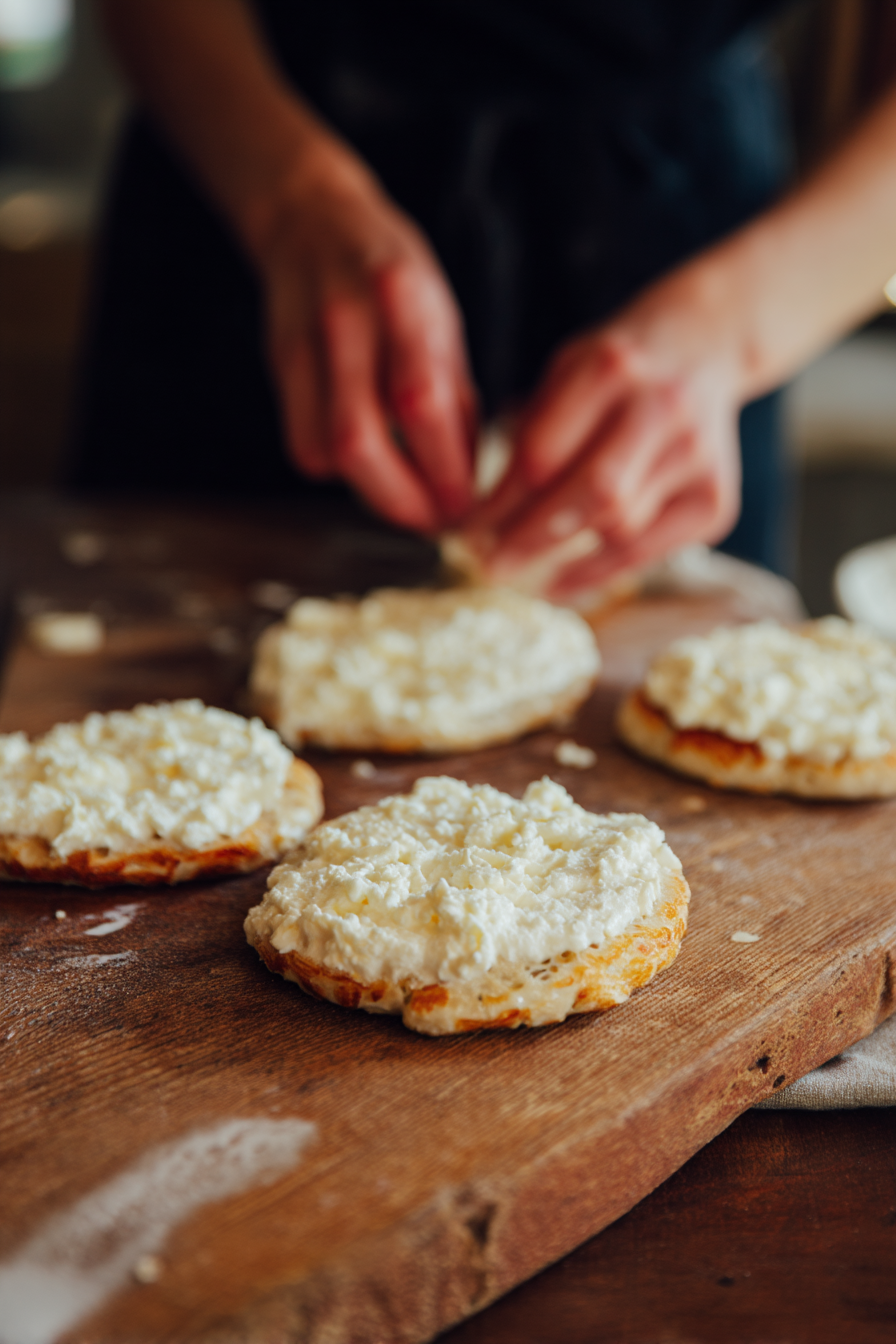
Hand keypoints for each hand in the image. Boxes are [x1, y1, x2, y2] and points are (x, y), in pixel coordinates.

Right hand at [254, 141, 475, 530]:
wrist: (310, 219)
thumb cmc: (393, 277)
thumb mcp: (443, 319)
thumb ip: (455, 397)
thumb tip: (468, 481)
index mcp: (405, 299)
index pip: (422, 406)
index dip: (444, 471)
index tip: (466, 506)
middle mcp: (348, 318)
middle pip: (359, 440)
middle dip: (401, 500)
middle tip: (434, 519)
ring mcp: (304, 343)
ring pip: (326, 452)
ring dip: (371, 490)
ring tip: (407, 493)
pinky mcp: (278, 366)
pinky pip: (304, 445)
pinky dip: (339, 469)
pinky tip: (369, 457)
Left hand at [462, 262, 744, 597]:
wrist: (706, 346)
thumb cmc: (618, 368)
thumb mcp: (568, 370)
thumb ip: (533, 432)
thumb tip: (487, 515)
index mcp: (611, 366)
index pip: (545, 451)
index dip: (502, 500)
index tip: (470, 529)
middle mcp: (662, 408)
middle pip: (590, 493)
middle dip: (531, 537)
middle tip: (488, 565)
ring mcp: (697, 455)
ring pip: (619, 526)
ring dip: (560, 553)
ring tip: (519, 565)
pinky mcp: (716, 498)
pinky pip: (648, 550)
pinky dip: (599, 572)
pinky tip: (560, 582)